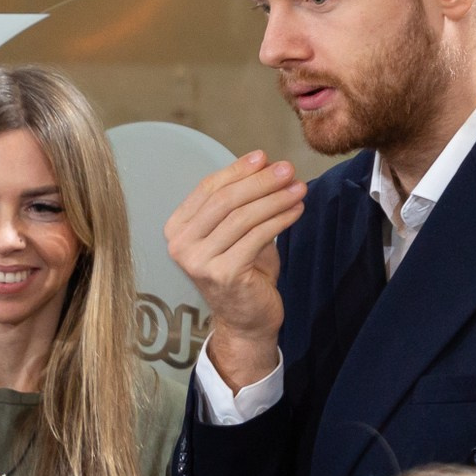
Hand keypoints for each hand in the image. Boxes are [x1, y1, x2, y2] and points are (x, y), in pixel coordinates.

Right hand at [163, 151, 308, 389]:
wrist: (246, 318)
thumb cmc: (242, 269)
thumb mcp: (234, 231)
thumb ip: (240, 201)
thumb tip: (265, 163)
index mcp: (177, 229)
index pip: (207, 189)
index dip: (238, 170)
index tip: (265, 156)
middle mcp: (180, 245)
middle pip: (224, 201)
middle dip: (259, 181)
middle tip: (288, 169)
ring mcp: (199, 261)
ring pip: (242, 217)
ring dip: (275, 198)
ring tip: (299, 188)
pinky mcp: (224, 274)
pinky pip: (256, 237)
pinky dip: (280, 219)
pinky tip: (297, 210)